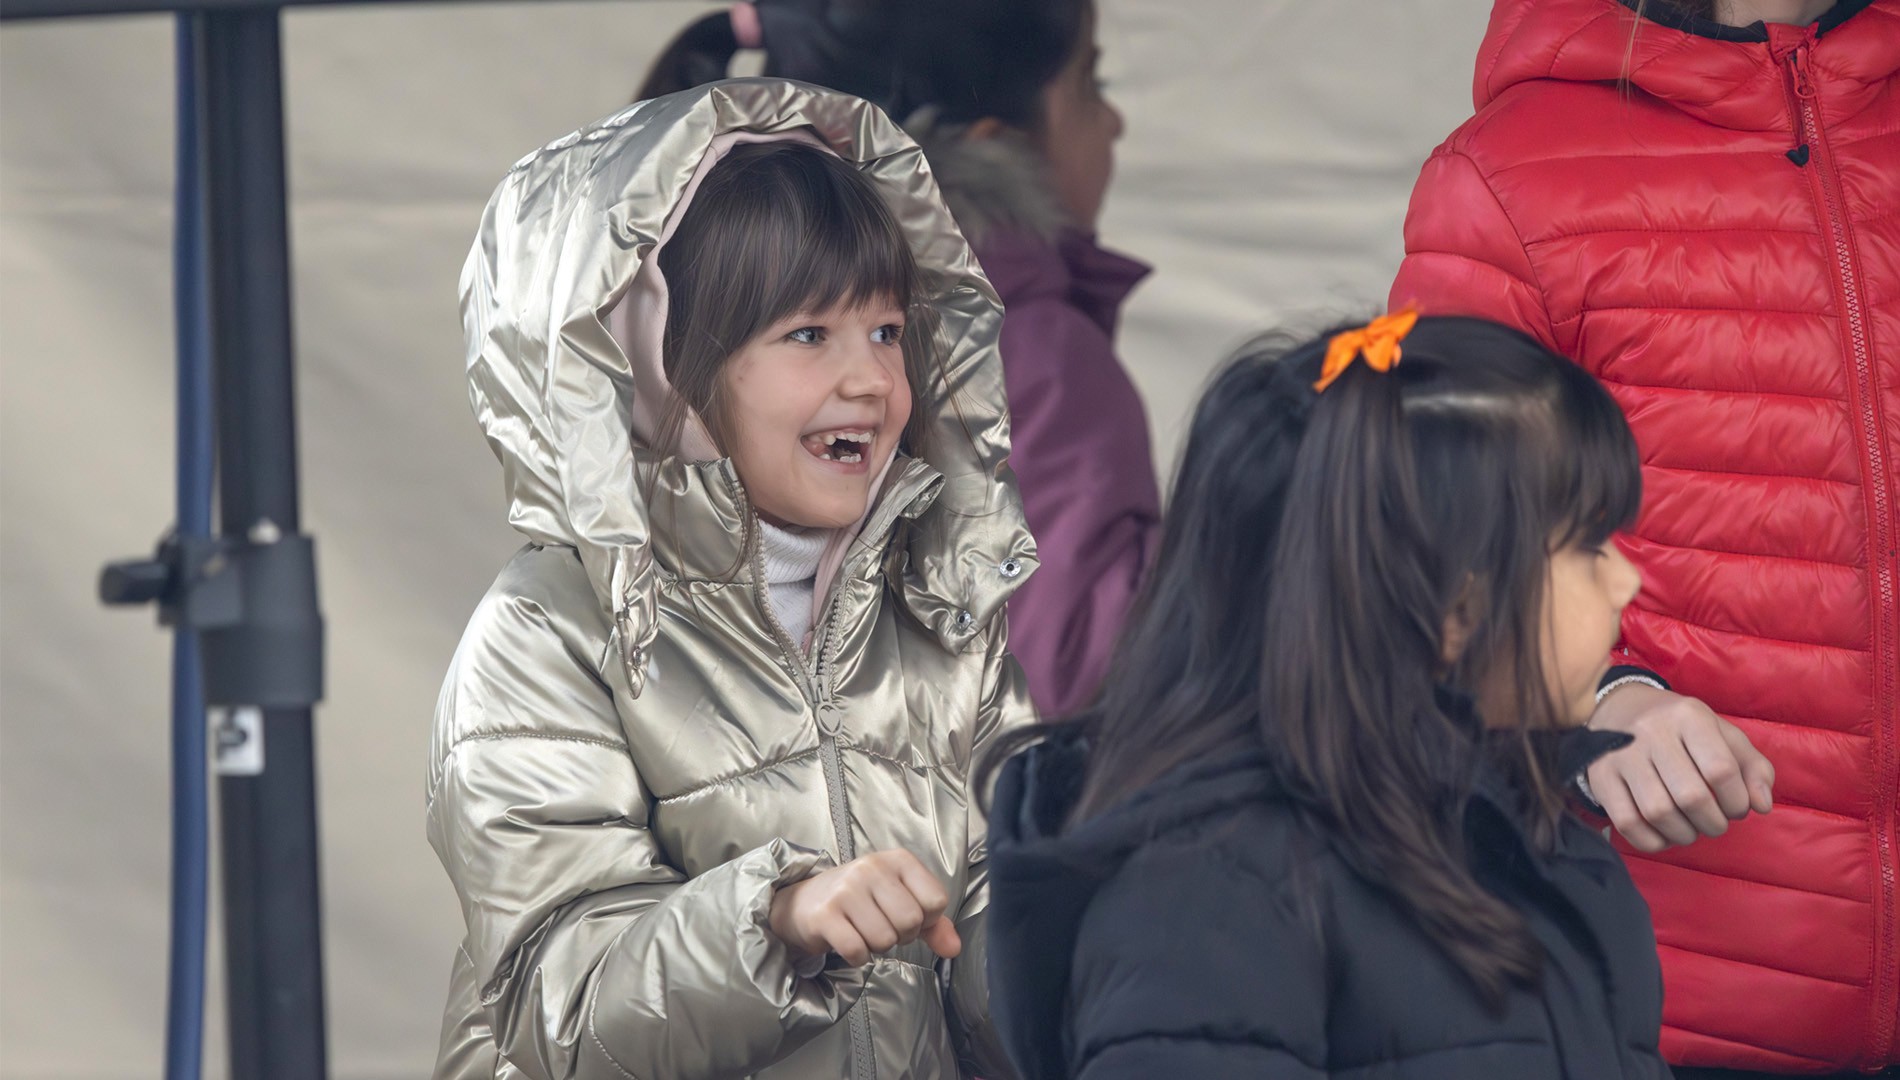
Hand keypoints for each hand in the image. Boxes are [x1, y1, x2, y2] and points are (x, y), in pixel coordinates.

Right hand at [768, 849, 960, 966]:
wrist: (804, 903)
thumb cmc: (859, 901)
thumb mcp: (899, 901)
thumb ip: (933, 924)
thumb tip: (954, 949)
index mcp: (898, 860)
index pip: (936, 900)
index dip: (925, 920)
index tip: (904, 915)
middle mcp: (872, 868)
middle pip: (911, 921)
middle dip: (901, 936)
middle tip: (882, 926)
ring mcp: (846, 890)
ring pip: (885, 939)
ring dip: (877, 946)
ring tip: (862, 930)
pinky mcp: (825, 915)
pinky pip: (858, 951)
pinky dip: (857, 956)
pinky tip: (848, 940)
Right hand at [1587, 684, 1774, 852]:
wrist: (1619, 709)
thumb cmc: (1681, 729)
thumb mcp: (1722, 735)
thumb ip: (1752, 768)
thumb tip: (1761, 806)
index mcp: (1689, 716)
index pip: (1721, 770)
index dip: (1737, 801)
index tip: (1737, 808)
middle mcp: (1651, 732)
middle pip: (1691, 796)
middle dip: (1713, 823)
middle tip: (1715, 824)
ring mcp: (1621, 755)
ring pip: (1658, 812)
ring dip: (1684, 834)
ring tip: (1691, 829)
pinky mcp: (1599, 777)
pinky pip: (1627, 823)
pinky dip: (1652, 841)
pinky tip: (1664, 835)